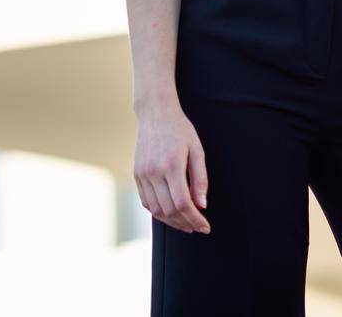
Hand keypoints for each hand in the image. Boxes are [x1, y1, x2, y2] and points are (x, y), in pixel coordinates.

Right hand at [134, 102, 210, 234]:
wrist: (155, 114)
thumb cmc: (180, 130)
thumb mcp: (197, 150)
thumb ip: (200, 179)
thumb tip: (202, 205)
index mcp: (171, 165)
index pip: (182, 203)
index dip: (195, 219)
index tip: (205, 227)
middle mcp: (154, 171)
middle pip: (169, 210)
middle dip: (185, 223)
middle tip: (197, 227)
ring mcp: (142, 174)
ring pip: (156, 209)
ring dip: (171, 221)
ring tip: (185, 224)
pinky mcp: (137, 174)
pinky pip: (146, 201)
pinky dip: (158, 212)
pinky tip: (170, 213)